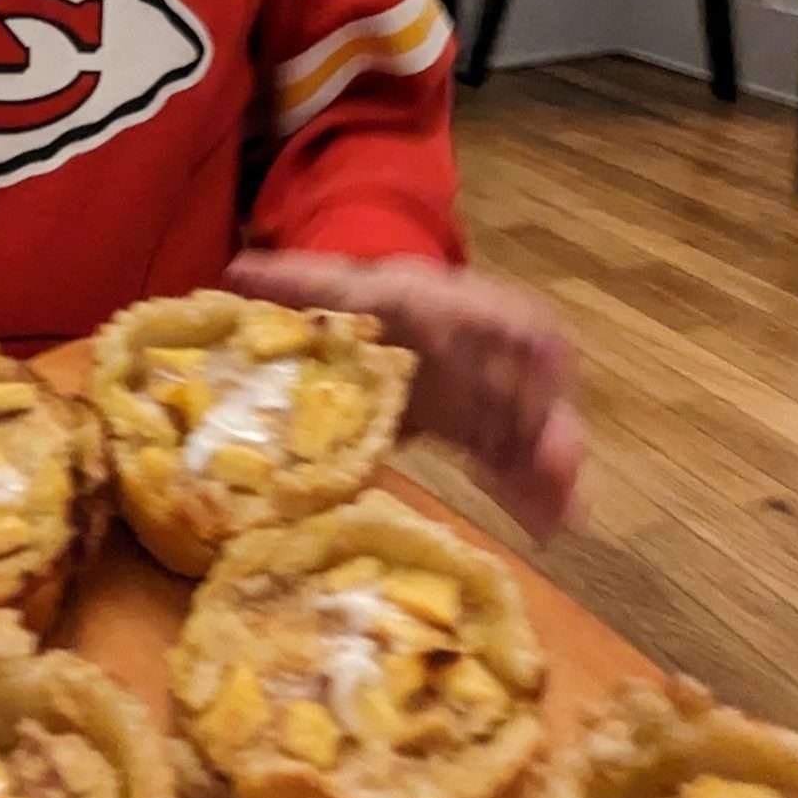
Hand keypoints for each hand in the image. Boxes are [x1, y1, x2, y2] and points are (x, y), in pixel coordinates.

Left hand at [226, 250, 583, 540]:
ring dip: (548, 470)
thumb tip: (235, 269)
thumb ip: (297, 283)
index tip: (541, 363)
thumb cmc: (374, 298)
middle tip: (561, 465)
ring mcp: (497, 393)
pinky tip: (544, 528)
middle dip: (549, 424)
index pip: (505, 313)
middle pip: (533, 383)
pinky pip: (518, 462)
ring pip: (535, 429)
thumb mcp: (339, 286)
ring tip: (562, 517)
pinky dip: (530, 492)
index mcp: (455, 305)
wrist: (396, 319)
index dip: (525, 340)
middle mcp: (490, 350)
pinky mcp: (492, 432)